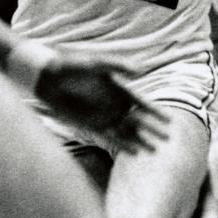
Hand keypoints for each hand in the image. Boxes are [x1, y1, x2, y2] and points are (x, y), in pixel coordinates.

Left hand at [34, 56, 169, 154]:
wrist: (48, 78)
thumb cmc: (72, 66)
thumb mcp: (96, 64)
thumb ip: (117, 66)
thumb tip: (140, 70)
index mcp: (119, 89)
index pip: (142, 103)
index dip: (155, 111)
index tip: (169, 120)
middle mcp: (114, 104)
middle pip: (138, 120)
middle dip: (153, 129)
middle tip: (168, 139)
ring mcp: (104, 116)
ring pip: (127, 131)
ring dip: (141, 140)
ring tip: (154, 150)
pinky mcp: (92, 126)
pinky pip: (110, 138)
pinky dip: (122, 145)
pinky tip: (134, 152)